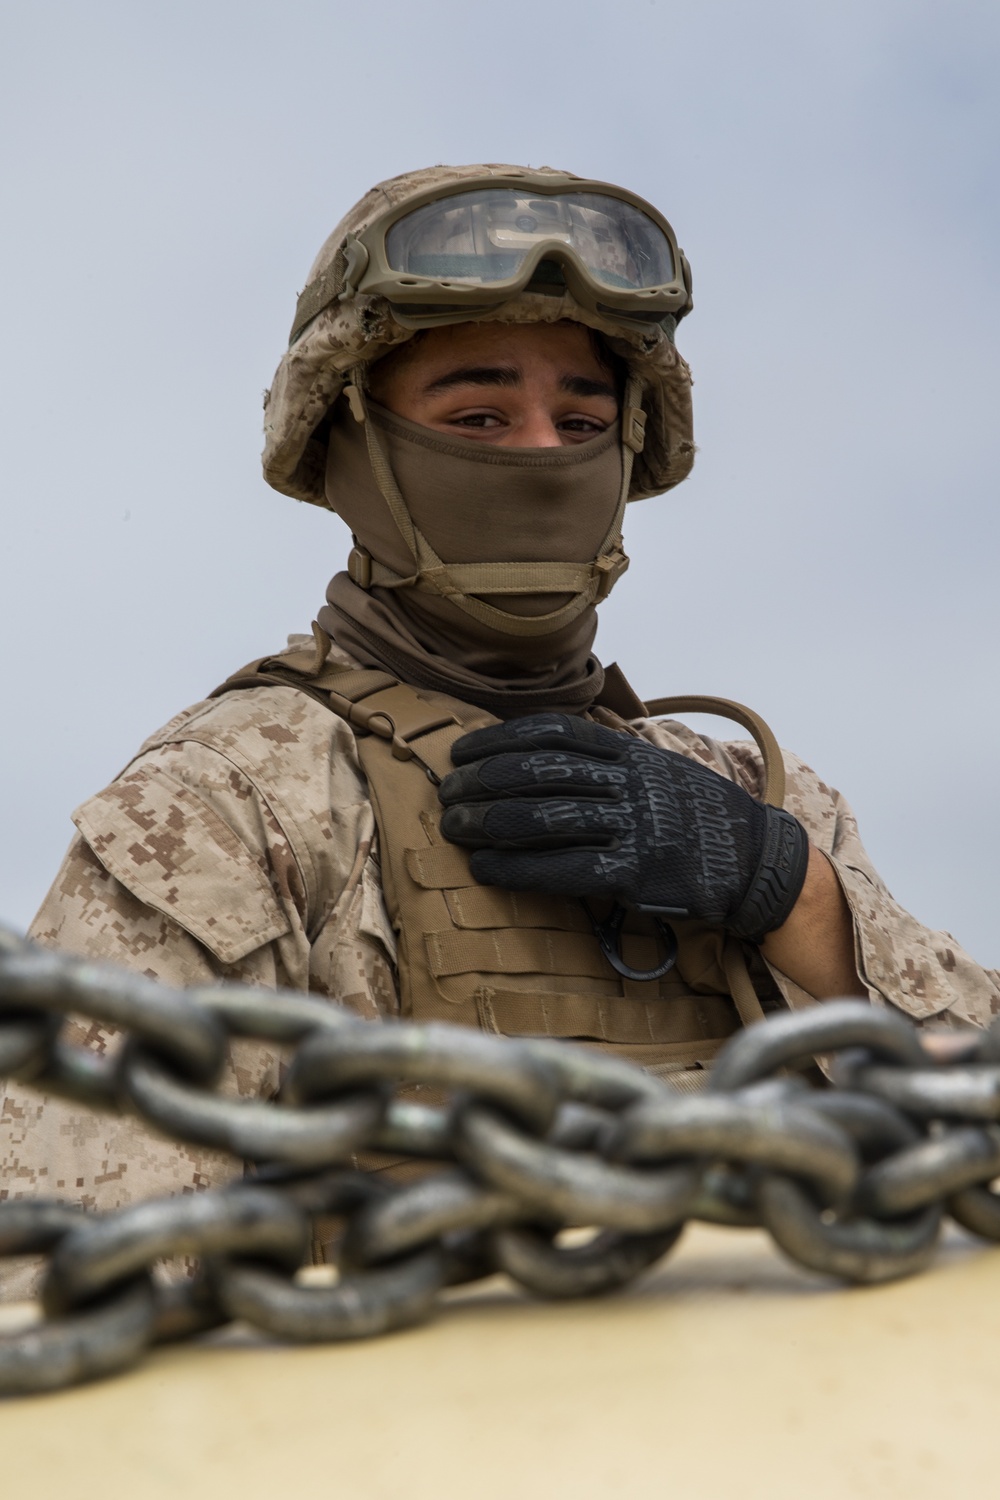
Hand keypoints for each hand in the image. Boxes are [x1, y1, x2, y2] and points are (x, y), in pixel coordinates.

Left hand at [439, 713, 809, 942]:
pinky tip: (485, 868)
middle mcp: (630, 783)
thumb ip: (605, 759)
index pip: (553, 733)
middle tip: (447, 795)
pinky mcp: (637, 874)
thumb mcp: (656, 768)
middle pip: (540, 772)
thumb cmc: (693, 814)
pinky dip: (517, 869)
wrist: (756, 861)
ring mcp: (635, 827)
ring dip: (489, 823)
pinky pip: (564, 869)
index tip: (461, 752)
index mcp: (631, 752)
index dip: (499, 740)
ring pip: (546, 818)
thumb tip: (533, 754)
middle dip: (483, 782)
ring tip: (454, 829)